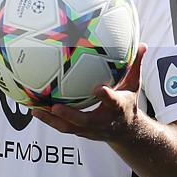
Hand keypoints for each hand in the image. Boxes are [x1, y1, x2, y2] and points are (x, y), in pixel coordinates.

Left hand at [32, 44, 146, 142]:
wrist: (126, 132)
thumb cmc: (127, 103)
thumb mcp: (134, 86)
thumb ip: (135, 66)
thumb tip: (143, 44)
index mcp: (117, 108)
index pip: (112, 101)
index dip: (106, 96)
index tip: (98, 89)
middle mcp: (102, 122)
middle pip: (85, 121)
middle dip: (70, 115)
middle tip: (55, 107)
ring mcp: (89, 130)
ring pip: (69, 128)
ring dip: (51, 120)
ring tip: (35, 109)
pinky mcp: (79, 132)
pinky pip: (61, 126)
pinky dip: (47, 119)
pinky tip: (33, 108)